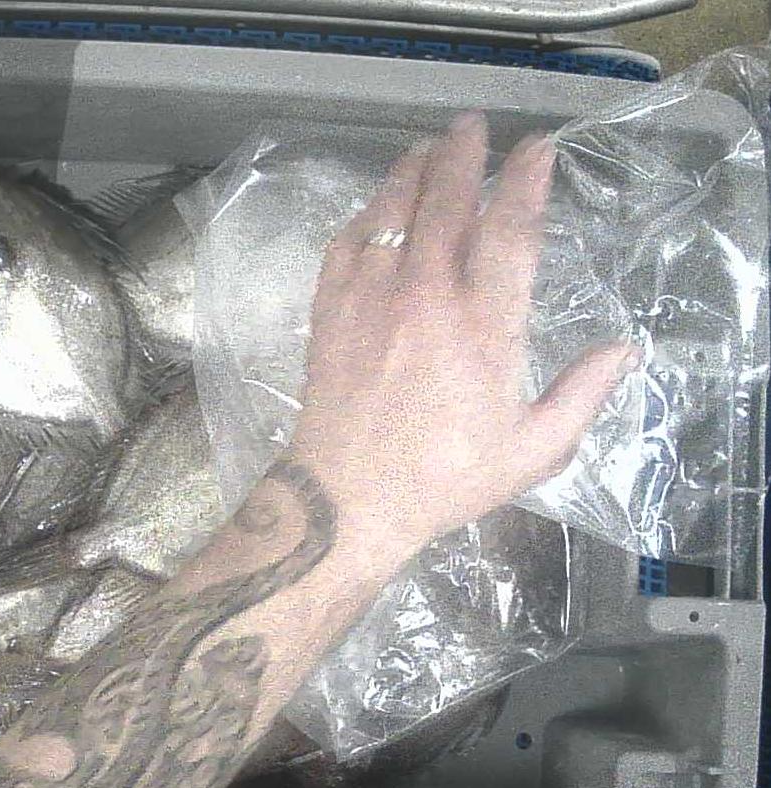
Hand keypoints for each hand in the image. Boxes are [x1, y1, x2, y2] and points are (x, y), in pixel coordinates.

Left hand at [287, 112, 636, 572]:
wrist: (346, 499)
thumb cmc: (443, 479)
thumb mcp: (531, 450)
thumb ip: (580, 396)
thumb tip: (620, 351)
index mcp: (483, 325)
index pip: (510, 230)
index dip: (526, 181)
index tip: (537, 149)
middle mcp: (425, 296)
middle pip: (446, 201)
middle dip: (463, 155)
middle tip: (473, 126)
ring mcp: (370, 299)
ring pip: (391, 211)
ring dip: (411, 172)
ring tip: (427, 148)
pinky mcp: (329, 312)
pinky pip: (345, 245)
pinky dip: (364, 216)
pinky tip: (375, 209)